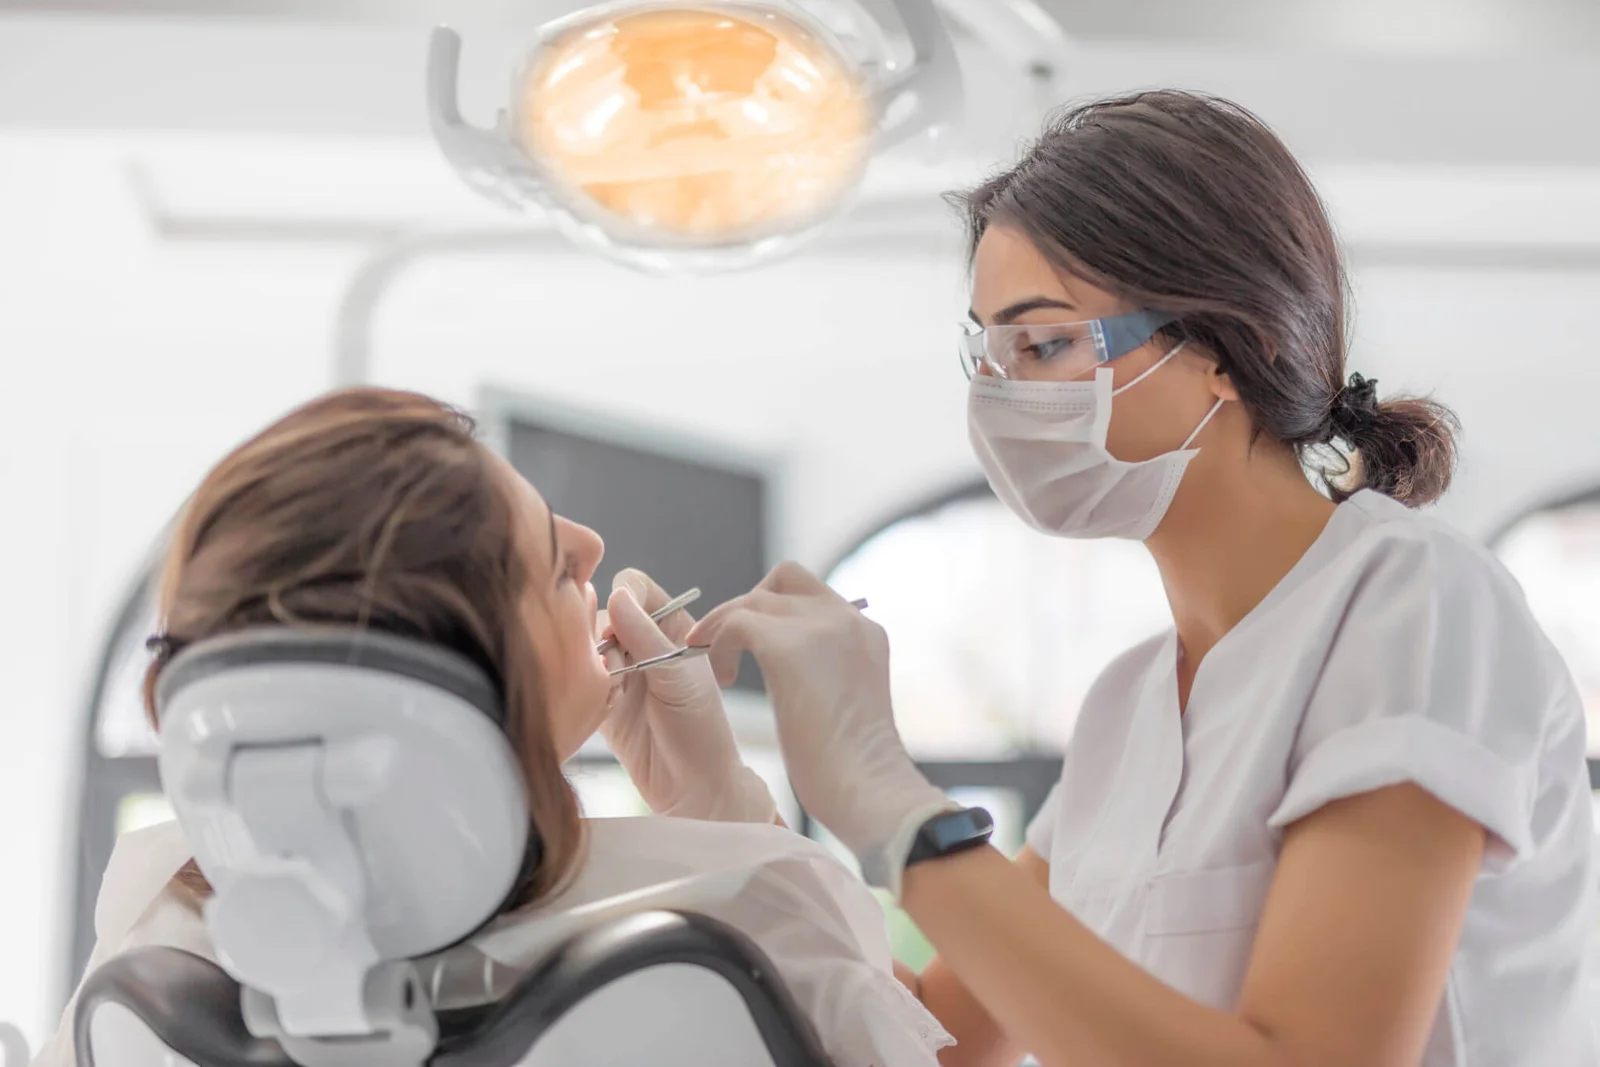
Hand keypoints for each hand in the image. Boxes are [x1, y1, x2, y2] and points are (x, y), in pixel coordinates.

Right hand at [599, 568, 776, 823]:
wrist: (691, 786)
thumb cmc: (699, 728)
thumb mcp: (679, 676)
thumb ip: (645, 635)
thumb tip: (615, 595)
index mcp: (672, 626)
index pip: (636, 587)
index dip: (623, 597)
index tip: (620, 623)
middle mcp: (644, 642)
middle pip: (604, 612)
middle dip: (604, 635)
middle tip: (615, 665)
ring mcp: (621, 670)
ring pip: (587, 644)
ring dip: (595, 663)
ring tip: (616, 691)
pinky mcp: (600, 697)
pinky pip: (580, 676)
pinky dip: (587, 687)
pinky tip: (607, 708)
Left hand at [687, 562, 951, 894]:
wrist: (870, 788)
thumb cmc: (855, 769)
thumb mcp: (847, 702)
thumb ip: (829, 672)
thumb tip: (797, 675)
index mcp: (865, 632)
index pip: (813, 594)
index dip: (776, 613)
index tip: (753, 646)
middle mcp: (847, 619)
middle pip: (784, 578)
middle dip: (748, 605)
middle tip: (728, 647)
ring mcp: (821, 627)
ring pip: (754, 598)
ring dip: (724, 625)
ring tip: (717, 667)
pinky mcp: (789, 646)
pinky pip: (737, 622)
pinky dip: (719, 643)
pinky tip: (722, 679)